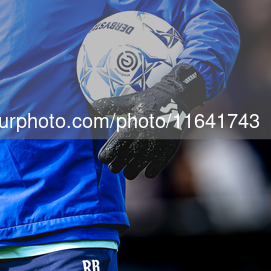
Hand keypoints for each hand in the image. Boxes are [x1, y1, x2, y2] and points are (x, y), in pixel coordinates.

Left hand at [91, 64, 205, 179]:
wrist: (176, 97)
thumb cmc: (149, 99)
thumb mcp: (131, 100)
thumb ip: (112, 105)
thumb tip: (94, 104)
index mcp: (133, 124)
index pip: (115, 146)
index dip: (107, 155)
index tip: (103, 158)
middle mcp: (145, 135)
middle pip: (125, 159)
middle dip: (116, 165)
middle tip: (113, 167)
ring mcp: (159, 143)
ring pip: (140, 165)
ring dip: (131, 171)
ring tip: (127, 172)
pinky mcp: (170, 147)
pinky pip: (159, 164)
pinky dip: (152, 170)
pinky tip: (146, 173)